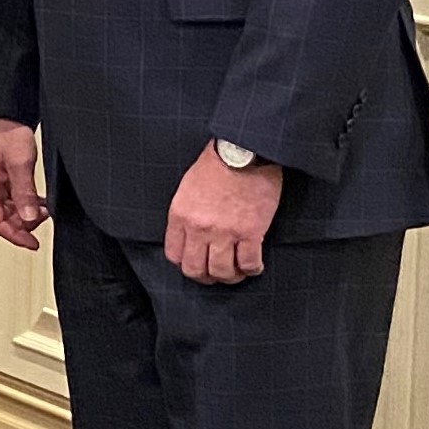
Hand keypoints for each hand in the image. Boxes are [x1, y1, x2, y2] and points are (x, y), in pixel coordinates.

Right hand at [0, 118, 45, 250]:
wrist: (4, 112)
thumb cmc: (6, 132)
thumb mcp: (20, 164)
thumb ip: (24, 193)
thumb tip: (29, 217)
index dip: (15, 236)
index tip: (32, 244)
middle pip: (1, 218)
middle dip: (23, 223)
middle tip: (44, 218)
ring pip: (6, 210)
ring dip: (25, 213)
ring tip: (43, 208)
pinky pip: (9, 199)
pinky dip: (23, 203)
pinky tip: (37, 201)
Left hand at [165, 143, 282, 284]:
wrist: (244, 151)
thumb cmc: (216, 165)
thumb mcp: (187, 188)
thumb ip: (187, 214)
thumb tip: (191, 235)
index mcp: (180, 216)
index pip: (174, 255)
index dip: (186, 264)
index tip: (196, 263)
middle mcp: (199, 228)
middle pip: (195, 270)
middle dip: (205, 277)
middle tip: (216, 274)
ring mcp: (224, 232)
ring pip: (222, 272)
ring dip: (230, 277)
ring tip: (237, 272)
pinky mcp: (250, 232)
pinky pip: (249, 263)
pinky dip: (252, 269)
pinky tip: (254, 266)